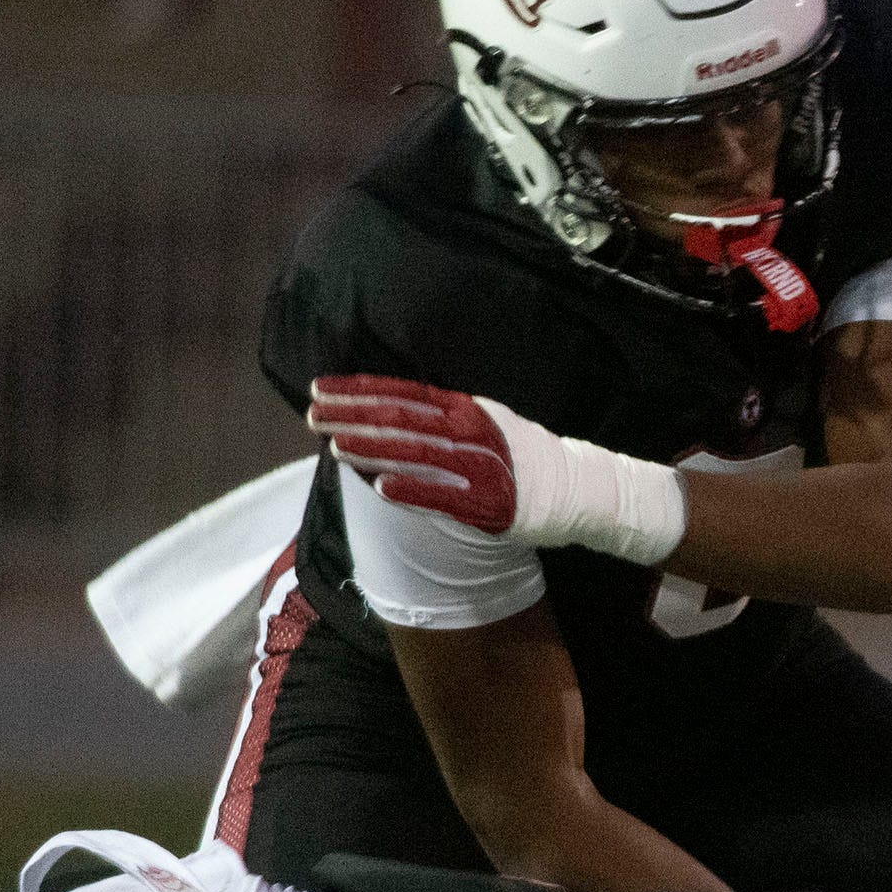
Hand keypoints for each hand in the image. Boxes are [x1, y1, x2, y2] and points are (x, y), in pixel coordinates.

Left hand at [307, 375, 686, 566]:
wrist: (578, 488)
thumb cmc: (522, 454)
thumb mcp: (484, 419)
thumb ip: (441, 414)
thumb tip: (391, 406)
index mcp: (465, 408)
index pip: (402, 393)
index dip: (359, 390)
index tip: (320, 388)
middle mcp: (469, 432)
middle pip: (401, 419)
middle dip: (353, 416)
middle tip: (313, 415)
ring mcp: (478, 468)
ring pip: (416, 454)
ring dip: (373, 449)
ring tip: (336, 445)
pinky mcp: (487, 504)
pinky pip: (443, 497)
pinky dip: (411, 491)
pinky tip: (379, 487)